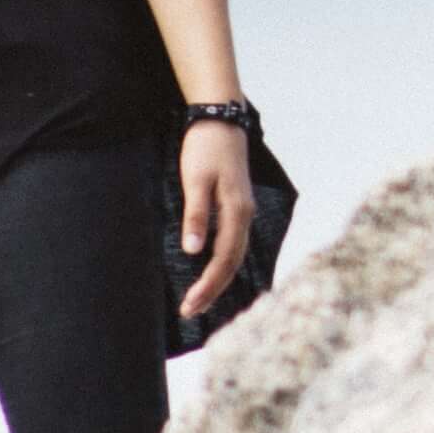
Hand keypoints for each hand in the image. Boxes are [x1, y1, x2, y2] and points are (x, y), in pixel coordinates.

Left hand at [174, 118, 256, 323]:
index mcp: (237, 212)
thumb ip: (196, 215)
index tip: (190, 304)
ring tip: (197, 300)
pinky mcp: (235, 207)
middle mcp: (244, 216)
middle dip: (212, 290)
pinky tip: (209, 272)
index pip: (224, 259)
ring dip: (217, 279)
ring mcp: (242, 212)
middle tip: (189, 312)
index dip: (208, 284)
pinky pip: (231, 244)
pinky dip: (221, 263)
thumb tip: (194, 251)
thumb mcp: (196, 179)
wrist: (220, 120)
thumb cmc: (205, 148)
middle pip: (232, 263)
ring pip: (234, 255)